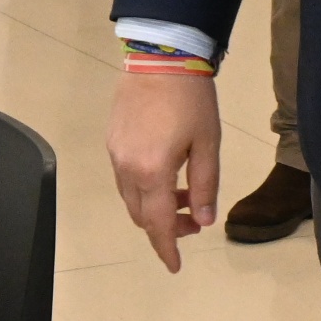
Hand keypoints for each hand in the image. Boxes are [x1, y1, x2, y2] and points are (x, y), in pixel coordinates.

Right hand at [106, 65, 221, 271]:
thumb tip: (204, 220)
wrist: (161, 55)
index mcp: (152, 172)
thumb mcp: (208, 143)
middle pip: (140, 215)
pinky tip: (165, 173)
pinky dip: (144, 188)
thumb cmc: (191, 99)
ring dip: (155, 206)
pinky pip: (124, 178)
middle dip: (165, 227)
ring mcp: (115, 153)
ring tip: (184, 193)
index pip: (157, 225)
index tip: (175, 266)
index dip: (167, 248)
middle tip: (194, 220)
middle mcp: (126, 168)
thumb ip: (206, 185)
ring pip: (131, 198)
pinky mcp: (112, 140)